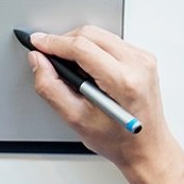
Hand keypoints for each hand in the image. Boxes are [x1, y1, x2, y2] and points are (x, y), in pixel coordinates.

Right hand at [28, 26, 183, 183]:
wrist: (147, 149)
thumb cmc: (118, 140)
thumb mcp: (75, 119)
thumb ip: (51, 87)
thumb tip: (38, 60)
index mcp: (123, 81)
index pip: (81, 47)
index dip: (53, 42)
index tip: (37, 42)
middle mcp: (137, 65)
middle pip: (90, 34)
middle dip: (64, 42)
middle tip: (48, 57)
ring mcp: (143, 59)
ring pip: (100, 34)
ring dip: (79, 45)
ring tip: (69, 67)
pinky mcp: (143, 58)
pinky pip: (110, 41)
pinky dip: (93, 49)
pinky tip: (88, 69)